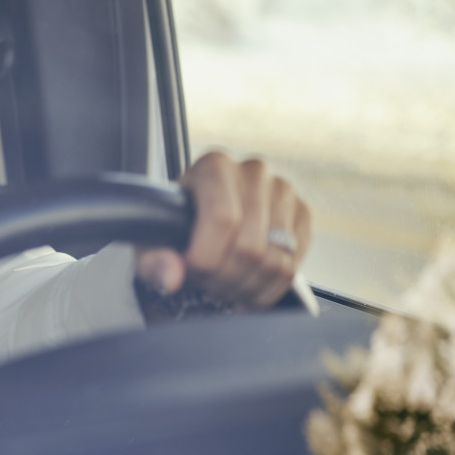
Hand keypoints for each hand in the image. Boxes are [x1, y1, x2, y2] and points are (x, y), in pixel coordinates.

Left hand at [135, 152, 311, 309]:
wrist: (203, 217)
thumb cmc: (176, 226)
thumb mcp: (152, 240)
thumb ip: (153, 260)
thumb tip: (171, 277)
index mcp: (214, 166)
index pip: (223, 218)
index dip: (207, 257)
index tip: (192, 270)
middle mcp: (253, 172)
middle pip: (250, 246)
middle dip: (224, 278)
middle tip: (208, 282)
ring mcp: (283, 192)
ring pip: (275, 260)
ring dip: (246, 287)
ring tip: (225, 285)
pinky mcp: (302, 214)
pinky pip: (294, 266)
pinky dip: (268, 288)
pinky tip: (247, 283)